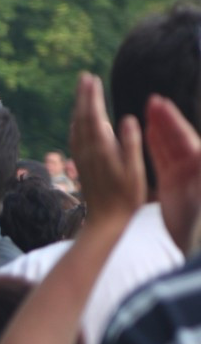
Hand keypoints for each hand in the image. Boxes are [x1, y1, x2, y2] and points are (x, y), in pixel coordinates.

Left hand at [69, 73, 144, 228]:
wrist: (105, 220)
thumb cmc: (125, 197)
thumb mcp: (134, 171)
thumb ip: (129, 144)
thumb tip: (126, 118)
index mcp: (101, 149)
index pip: (94, 116)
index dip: (92, 97)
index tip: (92, 79)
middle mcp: (87, 151)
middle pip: (82, 117)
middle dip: (82, 95)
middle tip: (84, 76)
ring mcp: (81, 157)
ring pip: (76, 126)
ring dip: (78, 106)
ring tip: (82, 90)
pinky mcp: (80, 164)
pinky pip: (75, 137)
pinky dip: (76, 122)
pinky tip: (78, 119)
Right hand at [146, 94, 200, 252]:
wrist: (190, 242)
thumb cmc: (197, 218)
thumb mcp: (199, 191)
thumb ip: (196, 166)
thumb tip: (196, 151)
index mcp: (199, 164)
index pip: (184, 137)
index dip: (172, 121)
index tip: (160, 104)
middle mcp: (193, 166)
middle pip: (178, 137)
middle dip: (166, 119)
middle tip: (153, 101)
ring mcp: (182, 174)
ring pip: (169, 145)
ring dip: (159, 128)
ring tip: (148, 110)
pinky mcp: (172, 184)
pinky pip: (162, 158)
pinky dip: (155, 144)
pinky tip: (148, 133)